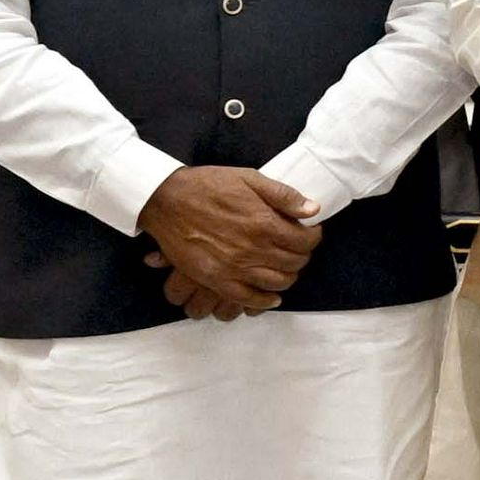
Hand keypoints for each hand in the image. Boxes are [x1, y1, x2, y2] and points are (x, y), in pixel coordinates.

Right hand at [139, 165, 323, 320]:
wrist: (167, 200)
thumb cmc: (208, 186)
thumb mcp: (249, 178)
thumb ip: (284, 196)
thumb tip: (313, 210)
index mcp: (264, 223)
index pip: (305, 241)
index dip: (313, 237)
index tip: (310, 233)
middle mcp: (253, 249)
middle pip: (294, 263)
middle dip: (302, 255)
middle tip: (297, 248)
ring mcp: (234, 268)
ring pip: (277, 283)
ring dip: (288, 276)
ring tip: (286, 267)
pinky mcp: (216, 279)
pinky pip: (248, 299)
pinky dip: (265, 301)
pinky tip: (272, 296)